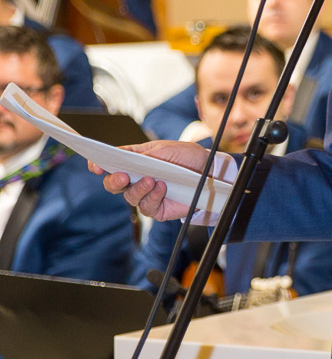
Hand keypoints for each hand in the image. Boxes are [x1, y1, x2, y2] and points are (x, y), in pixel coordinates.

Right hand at [88, 140, 209, 220]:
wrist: (208, 171)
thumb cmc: (185, 156)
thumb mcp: (165, 150)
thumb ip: (145, 156)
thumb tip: (128, 160)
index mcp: (134, 160)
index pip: (112, 163)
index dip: (100, 164)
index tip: (95, 165)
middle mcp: (136, 179)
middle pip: (114, 184)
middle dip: (114, 181)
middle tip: (123, 176)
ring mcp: (146, 195)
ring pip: (130, 197)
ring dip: (139, 188)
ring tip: (152, 180)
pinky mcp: (157, 209)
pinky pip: (147, 207)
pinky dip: (153, 196)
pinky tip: (162, 188)